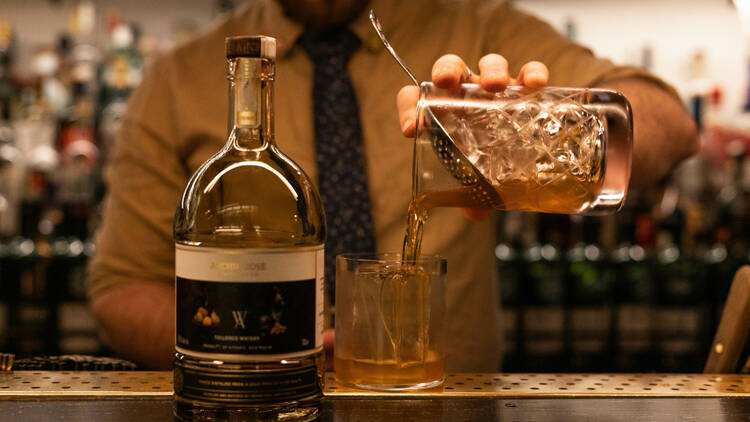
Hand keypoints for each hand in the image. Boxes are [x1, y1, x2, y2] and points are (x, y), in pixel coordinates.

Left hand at [396, 54, 549, 220]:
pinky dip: (532, 72)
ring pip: (489, 65)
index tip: (412, 131)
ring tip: (495, 85)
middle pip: (450, 68)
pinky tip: (533, 83)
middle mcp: (465, 94)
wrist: (520, 157)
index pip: (414, 98)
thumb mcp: (474, 180)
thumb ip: (473, 195)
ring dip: (491, 70)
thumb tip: (476, 213)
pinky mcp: (525, 87)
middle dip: (446, 71)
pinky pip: (528, 73)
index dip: (408, 109)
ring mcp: (495, 87)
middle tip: (447, 82)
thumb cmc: (485, 163)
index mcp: (442, 111)